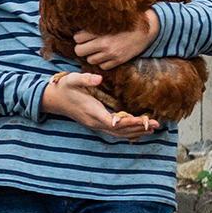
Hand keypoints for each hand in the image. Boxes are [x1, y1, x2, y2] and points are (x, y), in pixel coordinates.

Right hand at [42, 71, 158, 140]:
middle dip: (139, 128)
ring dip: (136, 132)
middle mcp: (95, 122)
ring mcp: (96, 125)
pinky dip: (128, 133)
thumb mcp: (72, 80)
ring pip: (119, 134)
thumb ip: (85, 79)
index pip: (113, 121)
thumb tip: (98, 78)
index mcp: (91, 111)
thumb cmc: (64, 88)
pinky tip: (139, 132)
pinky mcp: (97, 124)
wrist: (55, 99)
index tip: (143, 120)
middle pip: (120, 130)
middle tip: (157, 124)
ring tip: (153, 130)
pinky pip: (115, 132)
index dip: (129, 122)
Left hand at [72, 9, 159, 70]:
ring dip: (92, 55)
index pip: (77, 38)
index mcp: (100, 31)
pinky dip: (102, 62)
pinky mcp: (118, 61)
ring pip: (90, 60)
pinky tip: (106, 55)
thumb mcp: (110, 20)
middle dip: (82, 47)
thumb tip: (79, 27)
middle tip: (87, 44)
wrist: (147, 30)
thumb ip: (95, 25)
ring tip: (97, 49)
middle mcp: (104, 44)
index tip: (84, 35)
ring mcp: (111, 54)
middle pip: (79, 51)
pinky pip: (102, 66)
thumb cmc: (127, 22)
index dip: (79, 37)